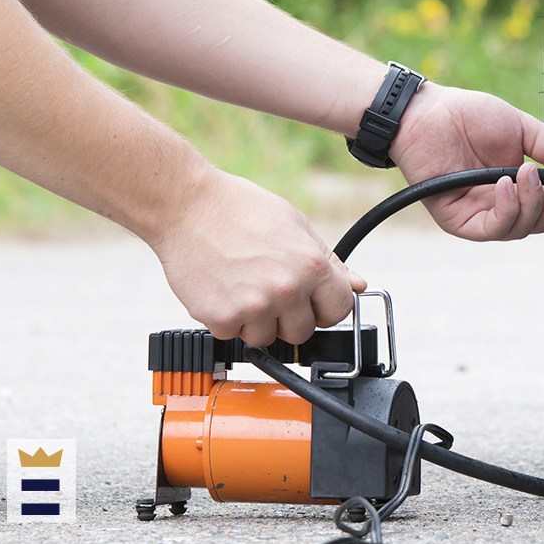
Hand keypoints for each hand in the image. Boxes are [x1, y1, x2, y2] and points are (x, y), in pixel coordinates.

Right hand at [148, 169, 366, 345]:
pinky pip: (232, 335)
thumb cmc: (239, 209)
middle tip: (270, 290)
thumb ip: (329, 262)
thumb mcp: (296, 225)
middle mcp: (286, 290)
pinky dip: (226, 318)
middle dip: (289, 317)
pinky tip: (223, 289)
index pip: (340, 311)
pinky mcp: (221, 317)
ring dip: (256, 320)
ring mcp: (253, 307)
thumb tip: (357, 285)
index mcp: (311, 266)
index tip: (313, 303)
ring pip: (265, 338)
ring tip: (243, 286)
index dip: (326, 308)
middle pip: (302, 333)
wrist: (186, 205)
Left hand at [389, 83, 543, 240]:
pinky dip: (507, 209)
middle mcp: (504, 205)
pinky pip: (493, 228)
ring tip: (528, 172)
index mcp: (521, 186)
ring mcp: (483, 216)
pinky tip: (507, 184)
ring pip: (522, 228)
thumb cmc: (466, 117)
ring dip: (533, 202)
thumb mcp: (523, 128)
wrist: (426, 114)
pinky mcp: (462, 223)